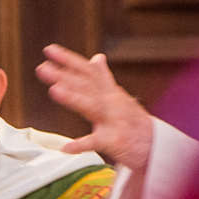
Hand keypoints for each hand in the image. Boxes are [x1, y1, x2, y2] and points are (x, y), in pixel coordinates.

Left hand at [36, 44, 154, 171]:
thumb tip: (96, 57)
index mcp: (109, 91)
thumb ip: (104, 78)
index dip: (68, 59)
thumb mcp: (119, 96)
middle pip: (85, 86)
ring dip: (73, 98)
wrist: (155, 146)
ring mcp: (113, 120)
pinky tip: (67, 147)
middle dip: (63, 76)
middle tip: (42, 68)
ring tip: (54, 90)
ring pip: (91, 106)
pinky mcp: (115, 140)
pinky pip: (96, 142)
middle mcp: (111, 101)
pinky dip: (82, 144)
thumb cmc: (134, 122)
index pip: (86, 71)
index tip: (49, 50)